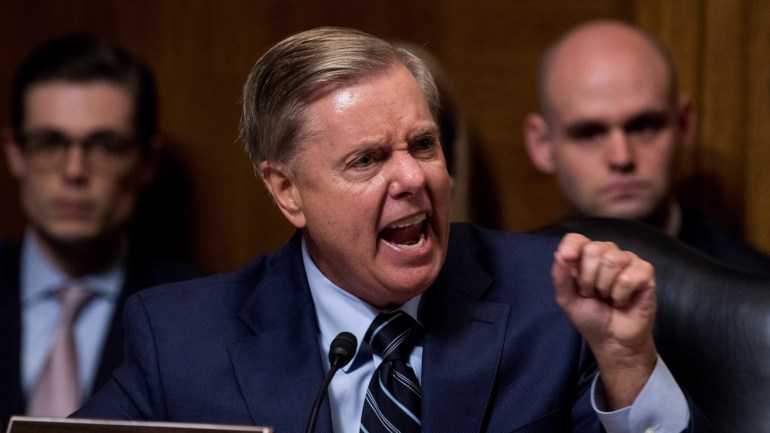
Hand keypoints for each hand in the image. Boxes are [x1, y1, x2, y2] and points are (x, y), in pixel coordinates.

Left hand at [552, 233, 657, 408]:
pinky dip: (620, 295)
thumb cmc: (590, 316)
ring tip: (607, 297)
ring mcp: (628, 261)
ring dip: (604, 287)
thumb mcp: (567, 299)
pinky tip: (622, 301)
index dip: (571, 246)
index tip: (568, 259)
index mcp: (586, 256)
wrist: (612, 339)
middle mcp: (607, 253)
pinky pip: (628, 277)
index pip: (577, 238)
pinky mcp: (645, 273)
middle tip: (592, 293)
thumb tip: (561, 254)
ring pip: (612, 260)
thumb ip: (560, 276)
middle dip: (587, 278)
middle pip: (593, 249)